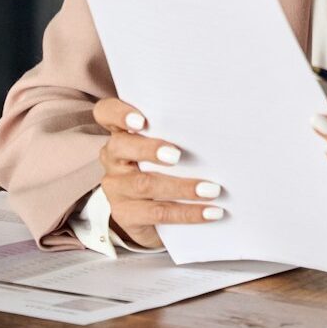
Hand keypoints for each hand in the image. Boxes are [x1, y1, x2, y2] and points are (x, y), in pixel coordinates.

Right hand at [92, 97, 224, 248]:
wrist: (158, 214)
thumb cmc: (172, 166)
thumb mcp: (171, 146)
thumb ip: (181, 134)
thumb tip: (220, 128)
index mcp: (124, 133)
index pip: (106, 113)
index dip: (119, 113)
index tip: (141, 120)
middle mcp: (114, 158)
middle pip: (120, 146)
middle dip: (150, 149)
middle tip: (178, 154)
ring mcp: (116, 187)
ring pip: (144, 184)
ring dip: (183, 187)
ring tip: (212, 189)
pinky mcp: (126, 214)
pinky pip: (157, 213)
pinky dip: (188, 213)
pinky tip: (211, 212)